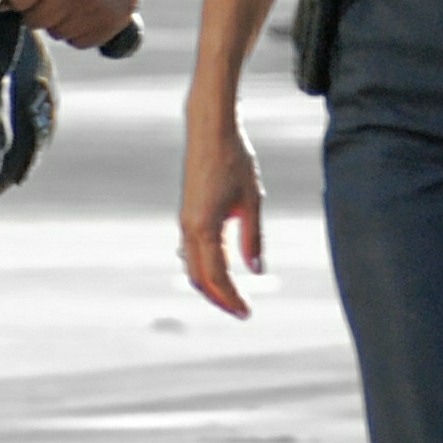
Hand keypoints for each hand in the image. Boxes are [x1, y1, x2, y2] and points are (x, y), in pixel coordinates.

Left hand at [4, 0, 147, 47]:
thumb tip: (5, 4)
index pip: (16, 0)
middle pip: (35, 21)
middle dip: (37, 10)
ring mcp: (95, 9)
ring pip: (57, 33)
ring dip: (59, 22)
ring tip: (71, 1)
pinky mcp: (112, 22)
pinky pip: (80, 42)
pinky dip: (79, 31)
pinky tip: (85, 12)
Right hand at [178, 109, 266, 318]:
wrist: (209, 130)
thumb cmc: (234, 160)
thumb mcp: (252, 200)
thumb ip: (253, 238)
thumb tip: (257, 271)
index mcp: (205, 227)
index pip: (217, 276)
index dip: (232, 298)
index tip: (247, 312)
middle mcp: (189, 227)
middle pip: (199, 277)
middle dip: (219, 298)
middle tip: (241, 310)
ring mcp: (185, 220)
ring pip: (192, 265)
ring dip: (210, 284)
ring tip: (233, 294)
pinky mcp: (187, 212)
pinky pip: (192, 250)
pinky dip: (205, 266)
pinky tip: (223, 266)